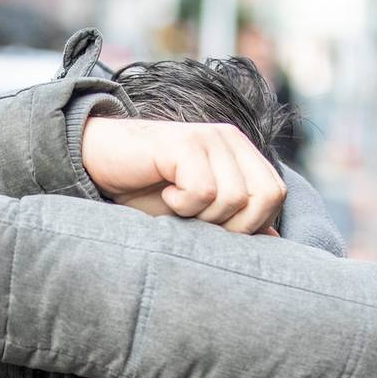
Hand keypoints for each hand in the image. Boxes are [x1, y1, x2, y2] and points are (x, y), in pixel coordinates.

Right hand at [80, 118, 285, 234]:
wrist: (99, 162)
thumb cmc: (147, 191)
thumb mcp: (197, 213)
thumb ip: (236, 221)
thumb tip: (276, 239)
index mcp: (240, 154)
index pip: (275, 194)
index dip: (252, 223)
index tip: (215, 228)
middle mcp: (230, 140)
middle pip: (265, 196)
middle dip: (233, 225)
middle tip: (197, 220)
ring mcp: (209, 138)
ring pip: (234, 197)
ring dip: (202, 216)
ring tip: (177, 206)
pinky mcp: (186, 143)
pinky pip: (204, 190)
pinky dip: (183, 204)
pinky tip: (166, 194)